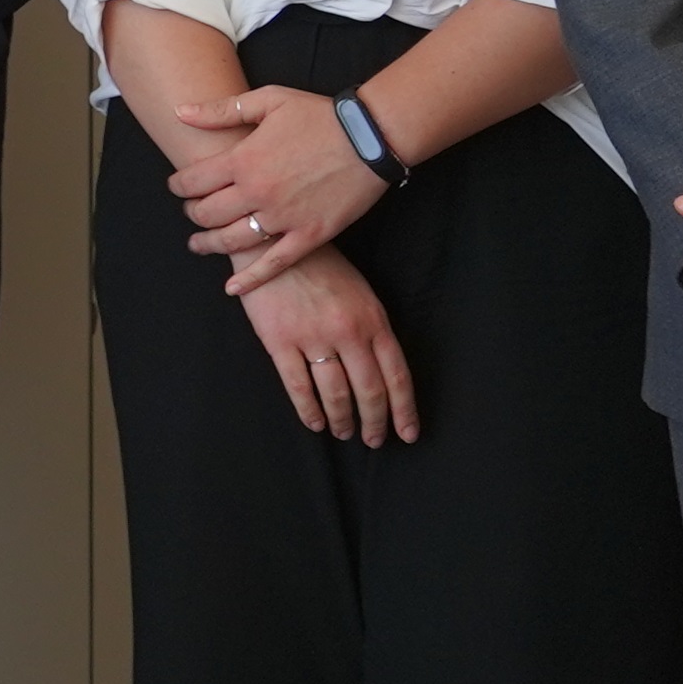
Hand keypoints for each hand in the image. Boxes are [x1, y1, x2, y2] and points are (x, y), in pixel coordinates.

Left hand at [177, 84, 383, 292]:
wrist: (370, 136)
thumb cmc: (319, 115)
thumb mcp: (268, 100)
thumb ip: (222, 110)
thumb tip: (180, 112)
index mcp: (242, 159)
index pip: (192, 181)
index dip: (178, 186)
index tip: (177, 187)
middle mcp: (257, 192)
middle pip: (207, 213)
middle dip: (192, 214)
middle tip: (190, 213)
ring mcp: (283, 217)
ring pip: (233, 240)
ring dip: (210, 245)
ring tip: (199, 245)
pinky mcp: (310, 235)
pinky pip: (275, 263)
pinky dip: (251, 278)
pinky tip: (233, 287)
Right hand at [238, 253, 416, 446]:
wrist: (275, 242)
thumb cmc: (322, 268)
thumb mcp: (361, 294)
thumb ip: (374, 331)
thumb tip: (384, 375)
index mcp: (373, 320)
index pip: (397, 376)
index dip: (404, 410)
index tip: (407, 434)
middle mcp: (347, 332)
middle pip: (369, 390)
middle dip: (374, 422)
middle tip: (373, 440)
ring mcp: (312, 336)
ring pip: (335, 393)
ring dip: (342, 419)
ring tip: (343, 432)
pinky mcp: (279, 340)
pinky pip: (298, 385)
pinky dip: (308, 410)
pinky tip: (315, 423)